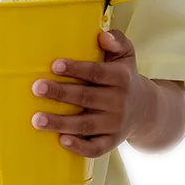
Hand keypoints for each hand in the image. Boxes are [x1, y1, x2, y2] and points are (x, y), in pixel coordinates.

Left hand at [31, 30, 145, 157]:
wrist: (147, 110)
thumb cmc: (125, 76)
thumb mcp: (127, 54)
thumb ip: (117, 41)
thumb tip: (103, 35)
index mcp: (121, 77)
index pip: (96, 72)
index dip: (76, 69)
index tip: (55, 65)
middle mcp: (119, 102)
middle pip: (86, 97)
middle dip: (60, 94)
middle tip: (37, 88)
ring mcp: (115, 124)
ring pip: (86, 125)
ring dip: (60, 123)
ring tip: (36, 119)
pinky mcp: (112, 142)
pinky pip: (96, 148)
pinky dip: (80, 147)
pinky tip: (62, 141)